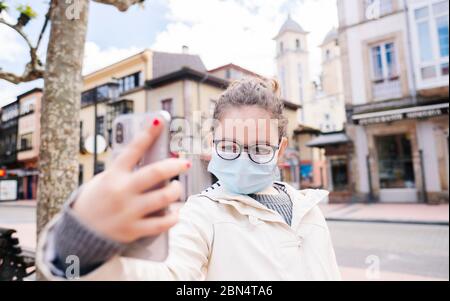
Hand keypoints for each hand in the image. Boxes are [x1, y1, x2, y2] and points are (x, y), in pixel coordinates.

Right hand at [72, 118, 190, 242]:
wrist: (79, 232)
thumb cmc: (94, 201)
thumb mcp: (103, 180)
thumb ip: (123, 171)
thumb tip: (149, 157)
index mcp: (113, 175)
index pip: (133, 149)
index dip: (148, 133)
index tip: (160, 121)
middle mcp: (122, 191)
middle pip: (156, 173)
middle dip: (175, 165)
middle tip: (184, 163)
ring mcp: (129, 211)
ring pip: (163, 198)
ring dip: (176, 190)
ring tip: (178, 187)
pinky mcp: (133, 229)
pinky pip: (161, 223)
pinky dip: (173, 217)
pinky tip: (176, 212)